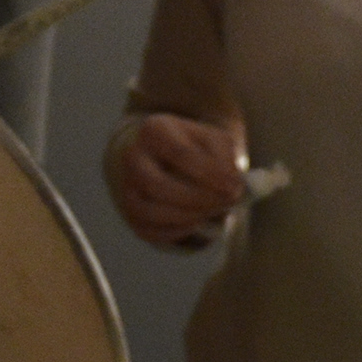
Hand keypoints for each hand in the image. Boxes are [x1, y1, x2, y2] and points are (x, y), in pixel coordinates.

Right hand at [109, 111, 248, 251]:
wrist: (169, 157)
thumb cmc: (198, 147)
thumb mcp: (215, 141)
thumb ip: (226, 158)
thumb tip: (232, 185)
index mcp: (154, 130)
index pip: (180, 153)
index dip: (209, 173)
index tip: (234, 186)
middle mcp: (133, 157)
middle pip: (157, 185)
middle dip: (197, 198)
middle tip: (226, 202)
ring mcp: (127, 186)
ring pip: (150, 211)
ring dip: (188, 216)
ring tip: (215, 211)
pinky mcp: (130, 212)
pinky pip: (149, 229)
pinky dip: (176, 231)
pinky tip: (198, 222)